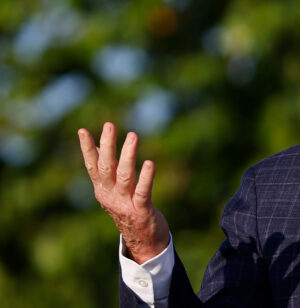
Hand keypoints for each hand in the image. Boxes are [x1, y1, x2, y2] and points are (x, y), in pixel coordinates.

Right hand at [78, 122, 169, 263]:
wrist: (143, 242)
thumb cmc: (129, 210)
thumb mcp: (114, 190)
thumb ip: (106, 170)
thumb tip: (98, 146)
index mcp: (103, 190)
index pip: (92, 166)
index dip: (87, 149)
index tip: (82, 130)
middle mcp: (110, 196)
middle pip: (106, 167)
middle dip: (108, 145)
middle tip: (109, 125)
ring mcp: (125, 204)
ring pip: (124, 176)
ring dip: (128, 155)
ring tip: (132, 136)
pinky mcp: (141, 211)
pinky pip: (143, 192)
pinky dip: (146, 178)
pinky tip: (149, 163)